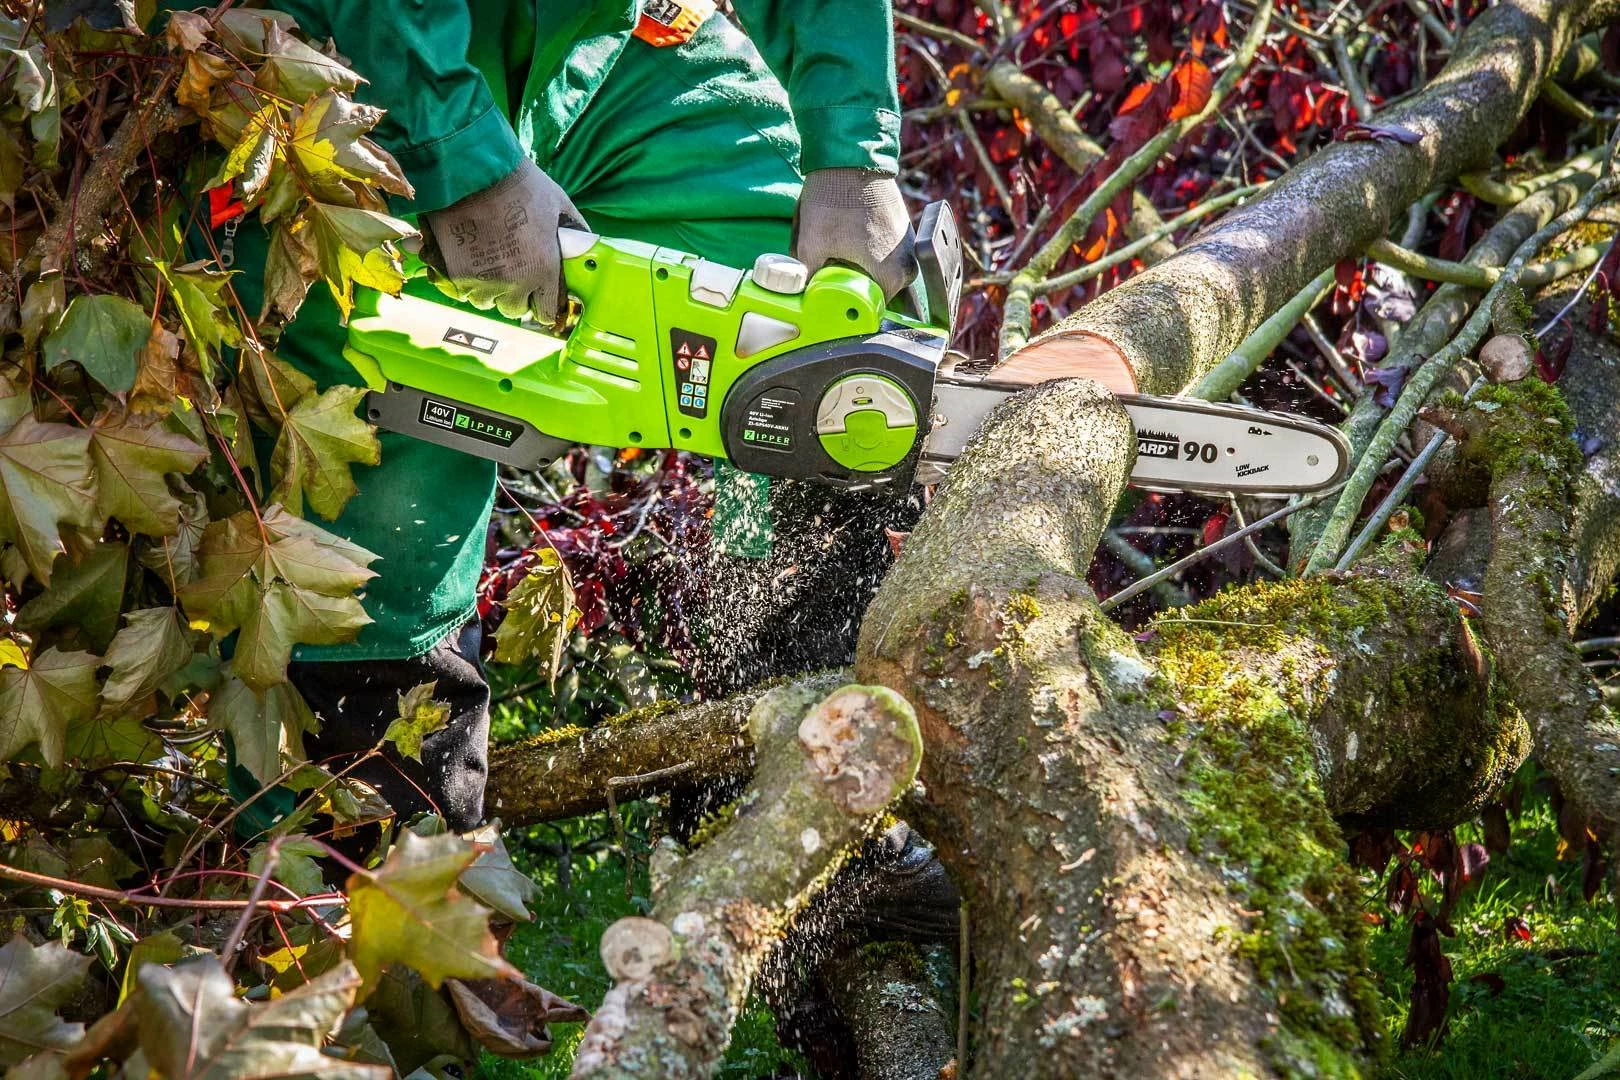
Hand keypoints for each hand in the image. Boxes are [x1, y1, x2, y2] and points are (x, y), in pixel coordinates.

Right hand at [423, 158, 585, 323]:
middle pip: (513, 310)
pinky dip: (464, 281)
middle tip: (511, 272)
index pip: (546, 313)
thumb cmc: (519, 184)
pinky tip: (469, 260)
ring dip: (488, 288)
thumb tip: (588, 242)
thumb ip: (575, 229)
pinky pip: (461, 291)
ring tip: (488, 263)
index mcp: (543, 269)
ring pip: (485, 301)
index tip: (538, 296)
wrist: (473, 170)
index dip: (543, 304)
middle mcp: (514, 282)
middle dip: (514, 295)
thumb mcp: (559, 203)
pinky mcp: (455, 273)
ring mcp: (482, 280)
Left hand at [792, 168, 915, 300]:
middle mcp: (908, 265)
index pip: (871, 311)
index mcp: (892, 277)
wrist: (851, 156)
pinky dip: (867, 254)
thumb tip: (799, 300)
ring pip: (880, 274)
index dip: (847, 309)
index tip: (831, 300)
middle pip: (875, 293)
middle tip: (827, 274)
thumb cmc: (834, 198)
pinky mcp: (903, 232)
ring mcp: (908, 247)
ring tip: (836, 253)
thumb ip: (806, 279)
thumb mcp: (810, 244)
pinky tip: (847, 240)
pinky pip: (885, 255)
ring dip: (859, 270)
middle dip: (852, 289)